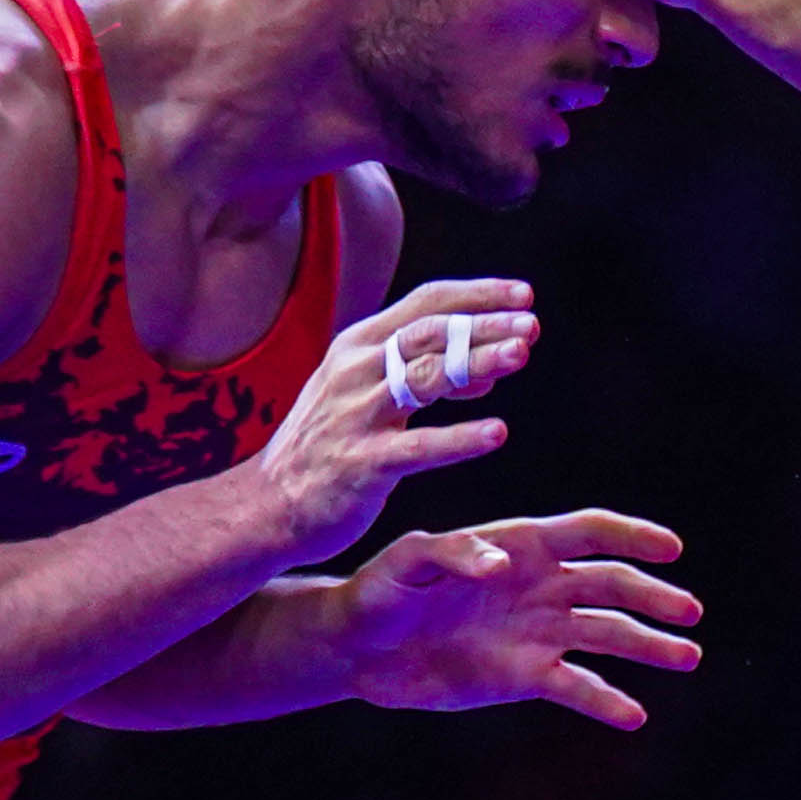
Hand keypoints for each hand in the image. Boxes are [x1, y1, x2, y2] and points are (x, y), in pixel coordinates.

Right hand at [249, 280, 536, 561]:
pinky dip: (460, 438)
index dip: (477, 295)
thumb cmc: (327, 447)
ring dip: (479, 363)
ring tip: (522, 355)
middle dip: (484, 324)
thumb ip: (422, 376)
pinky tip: (497, 432)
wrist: (269, 505)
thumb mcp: (367, 395)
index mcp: (359, 346)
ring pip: (427, 378)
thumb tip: (489, 370)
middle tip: (531, 324)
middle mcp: (357, 371)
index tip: (523, 294)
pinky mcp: (361, 463)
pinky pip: (418, 446)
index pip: (425, 304)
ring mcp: (357, 416)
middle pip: (431, 333)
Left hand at [334, 510, 700, 729]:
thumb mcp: (407, 562)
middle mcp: (540, 587)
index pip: (588, 533)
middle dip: (653, 597)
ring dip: (649, 645)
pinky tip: (634, 715)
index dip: (632, 538)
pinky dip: (606, 700)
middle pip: (611, 586)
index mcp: (519, 546)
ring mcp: (538, 632)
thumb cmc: (379, 590)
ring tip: (687, 657)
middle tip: (689, 613)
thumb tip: (499, 564)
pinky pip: (577, 686)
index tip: (671, 549)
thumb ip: (452, 553)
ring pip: (607, 634)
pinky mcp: (526, 676)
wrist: (360, 650)